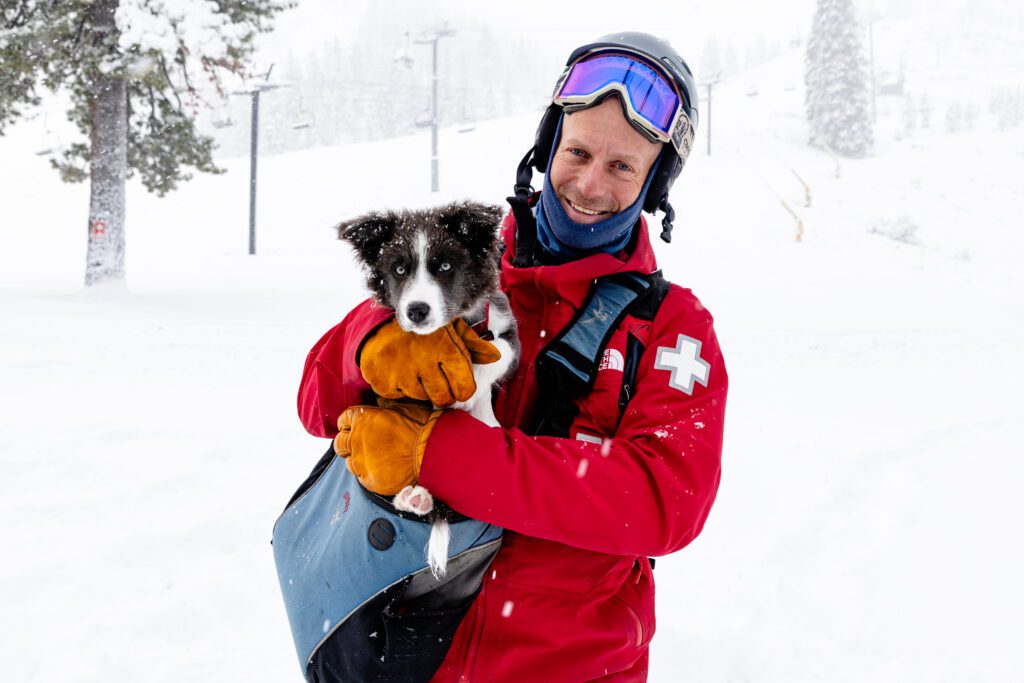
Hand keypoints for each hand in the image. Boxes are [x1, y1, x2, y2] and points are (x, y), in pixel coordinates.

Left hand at [334, 399, 442, 495]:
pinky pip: (363, 478)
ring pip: (349, 463)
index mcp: (363, 419)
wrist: (431, 452)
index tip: (351, 426)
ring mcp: (361, 462)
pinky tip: (382, 471)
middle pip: (340, 443)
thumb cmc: (420, 427)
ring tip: (373, 460)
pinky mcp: (369, 480)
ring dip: (358, 460)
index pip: (344, 419)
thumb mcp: (402, 407)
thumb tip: (379, 404)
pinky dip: (370, 474)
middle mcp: (356, 440)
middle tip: (356, 444)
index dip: (347, 423)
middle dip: (345, 442)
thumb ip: (384, 407)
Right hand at [359, 317, 500, 406]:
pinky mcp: (384, 381)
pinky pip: (401, 398)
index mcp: (445, 349)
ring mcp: (402, 372)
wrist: (380, 325)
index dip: (464, 390)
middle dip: (445, 395)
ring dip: (423, 391)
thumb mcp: (451, 330)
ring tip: (418, 374)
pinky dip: (402, 391)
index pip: (464, 386)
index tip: (460, 387)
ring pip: (423, 399)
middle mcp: (424, 361)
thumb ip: (474, 345)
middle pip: (444, 398)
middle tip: (439, 383)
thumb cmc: (424, 331)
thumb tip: (496, 357)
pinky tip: (401, 375)